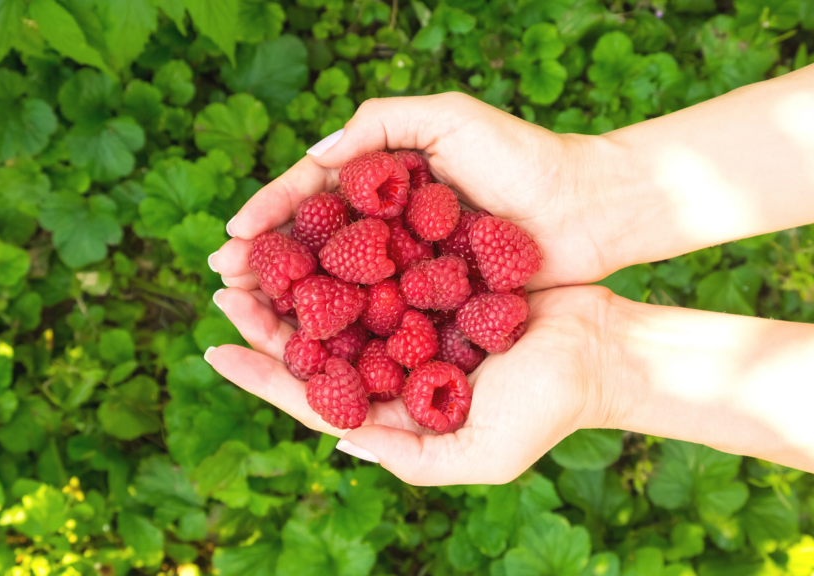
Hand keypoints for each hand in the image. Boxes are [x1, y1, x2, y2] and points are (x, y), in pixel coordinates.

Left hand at [204, 284, 617, 484]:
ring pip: (341, 295)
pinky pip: (383, 260)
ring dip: (297, 273)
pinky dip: (349, 244)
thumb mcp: (480, 454)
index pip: (315, 395)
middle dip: (267, 312)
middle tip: (223, 281)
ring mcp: (413, 318)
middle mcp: (395, 363)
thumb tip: (338, 442)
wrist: (601, 349)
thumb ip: (408, 456)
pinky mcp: (435, 278)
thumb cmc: (547, 408)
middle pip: (317, 339)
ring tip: (254, 247)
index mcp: (395, 409)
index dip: (263, 374)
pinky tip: (317, 221)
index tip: (217, 348)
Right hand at [209, 92, 616, 290]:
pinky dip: (344, 329)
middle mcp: (389, 223)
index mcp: (385, 177)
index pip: (312, 193)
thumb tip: (310, 159)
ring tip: (251, 315)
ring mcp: (409, 265)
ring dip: (292, 300)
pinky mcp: (433, 302)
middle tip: (224, 283)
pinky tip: (311, 344)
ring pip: (337, 284)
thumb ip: (380, 125)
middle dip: (267, 262)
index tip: (232, 234)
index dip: (269, 212)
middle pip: (313, 244)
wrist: (589, 211)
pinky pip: (379, 315)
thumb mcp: (450, 119)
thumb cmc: (525, 158)